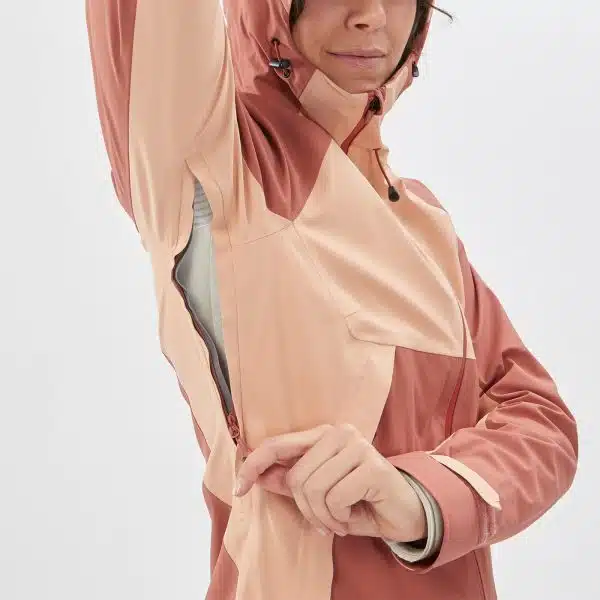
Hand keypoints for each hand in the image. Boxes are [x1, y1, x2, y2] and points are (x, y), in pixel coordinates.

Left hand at [234, 424, 425, 541]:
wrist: (403, 513)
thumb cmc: (359, 500)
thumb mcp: (319, 493)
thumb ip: (290, 481)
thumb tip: (256, 476)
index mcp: (323, 434)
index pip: (278, 444)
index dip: (254, 465)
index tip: (238, 489)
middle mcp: (340, 433)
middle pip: (297, 476)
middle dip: (306, 508)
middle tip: (324, 520)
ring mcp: (357, 446)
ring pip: (313, 488)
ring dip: (323, 516)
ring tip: (340, 519)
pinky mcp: (372, 466)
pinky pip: (335, 498)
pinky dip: (340, 518)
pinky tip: (354, 515)